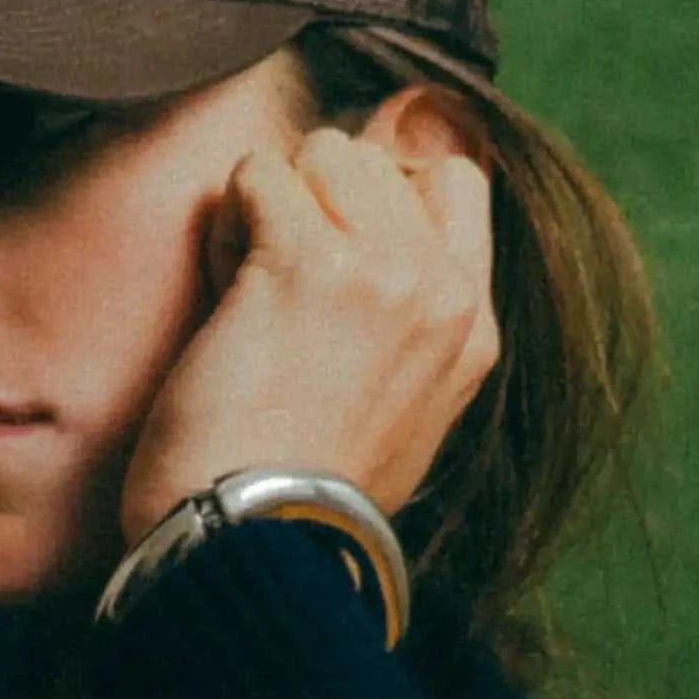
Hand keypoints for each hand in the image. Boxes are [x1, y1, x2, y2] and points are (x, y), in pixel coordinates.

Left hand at [116, 103, 498, 544]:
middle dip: (313, 200)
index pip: (453, 181)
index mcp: (473, 331)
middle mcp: (440, 291)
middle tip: (278, 286)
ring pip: (318, 153)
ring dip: (267, 208)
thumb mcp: (404, 419)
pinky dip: (226, 225)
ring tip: (249, 293)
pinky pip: (256, 176)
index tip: (331, 243)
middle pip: (374, 158)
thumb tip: (372, 248)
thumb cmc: (300, 497)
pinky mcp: (304, 265)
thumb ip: (409, 332)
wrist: (256, 545)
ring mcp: (380, 272)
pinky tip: (225, 297)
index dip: (380, 189)